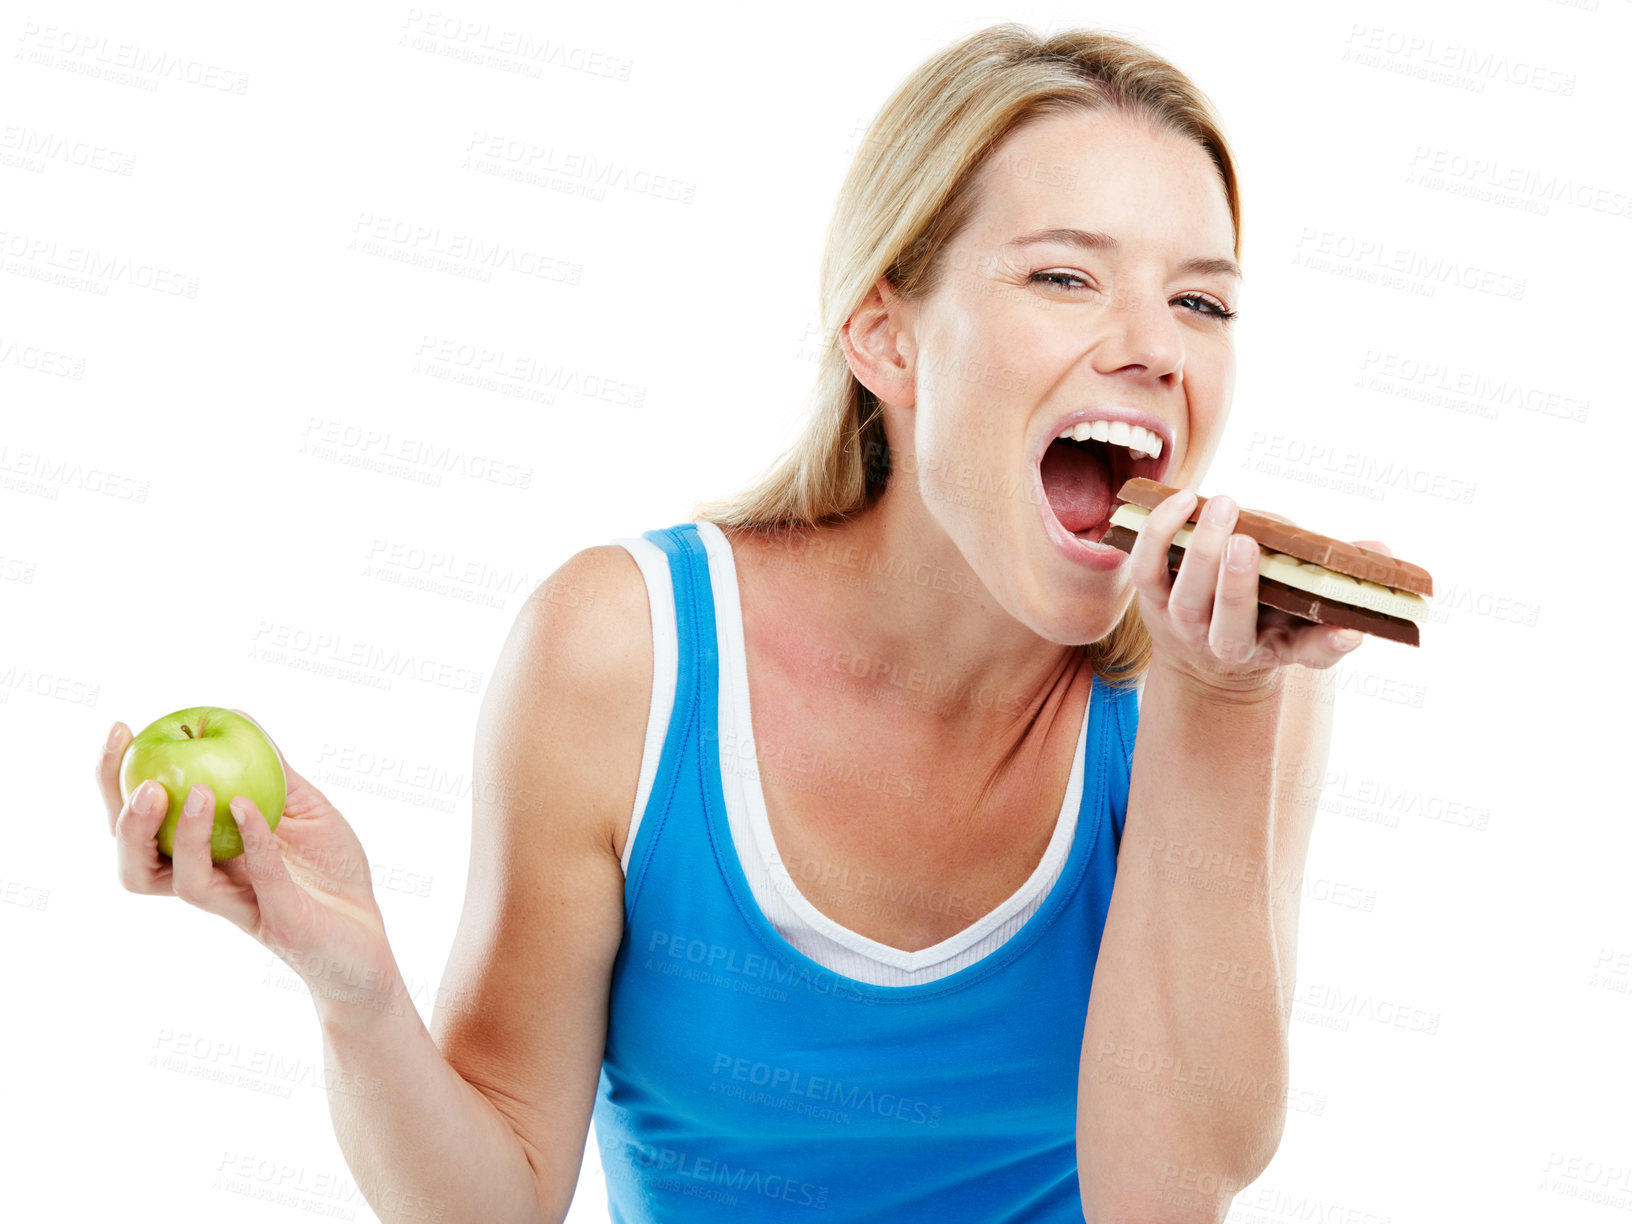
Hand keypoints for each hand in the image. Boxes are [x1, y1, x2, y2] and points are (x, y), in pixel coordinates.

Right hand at [102, 710, 404, 1019]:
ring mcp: (242, 906)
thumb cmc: (330, 872)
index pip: (140, 822)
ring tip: (191, 793)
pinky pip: (260, 879)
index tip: (120, 731)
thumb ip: (270, 769)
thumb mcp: (302, 807)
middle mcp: (210, 883)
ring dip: (183, 836)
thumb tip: (235, 713)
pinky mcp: (280, 921)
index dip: (116, 781)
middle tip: (142, 779)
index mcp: (202, 854)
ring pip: (185, 882)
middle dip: (125, 820)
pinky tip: (247, 806)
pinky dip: (252, 840)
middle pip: (137, 861)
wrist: (369, 933)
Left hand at [1128, 487, 1393, 694]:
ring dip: (1196, 547)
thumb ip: (1341, 599)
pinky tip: (1183, 500)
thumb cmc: (1270, 633)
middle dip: (1233, 580)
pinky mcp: (1151, 594)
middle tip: (1245, 536)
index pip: (1285, 644)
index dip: (1315, 636)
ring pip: (1180, 590)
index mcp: (1258, 650)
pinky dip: (1157, 533)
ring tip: (1221, 505)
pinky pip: (1145, 565)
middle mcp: (1212, 641)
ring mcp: (1177, 619)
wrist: (1206, 659)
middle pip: (1219, 617)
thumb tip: (1378, 555)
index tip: (1338, 622)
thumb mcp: (1307, 630)